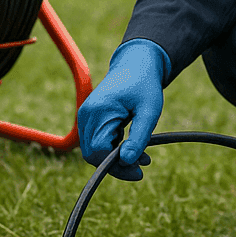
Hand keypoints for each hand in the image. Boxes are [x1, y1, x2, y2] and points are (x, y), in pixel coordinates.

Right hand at [76, 39, 169, 180]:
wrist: (136, 64)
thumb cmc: (144, 85)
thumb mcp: (149, 111)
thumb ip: (138, 138)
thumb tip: (127, 162)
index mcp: (99, 111)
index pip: (99, 151)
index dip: (117, 167)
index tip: (139, 172)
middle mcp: (86, 115)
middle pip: (93, 154)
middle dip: (117, 166)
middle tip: (142, 167)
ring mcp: (86, 116)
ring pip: (94, 151)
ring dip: (116, 159)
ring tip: (143, 158)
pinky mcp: (90, 118)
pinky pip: (97, 142)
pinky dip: (113, 149)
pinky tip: (132, 148)